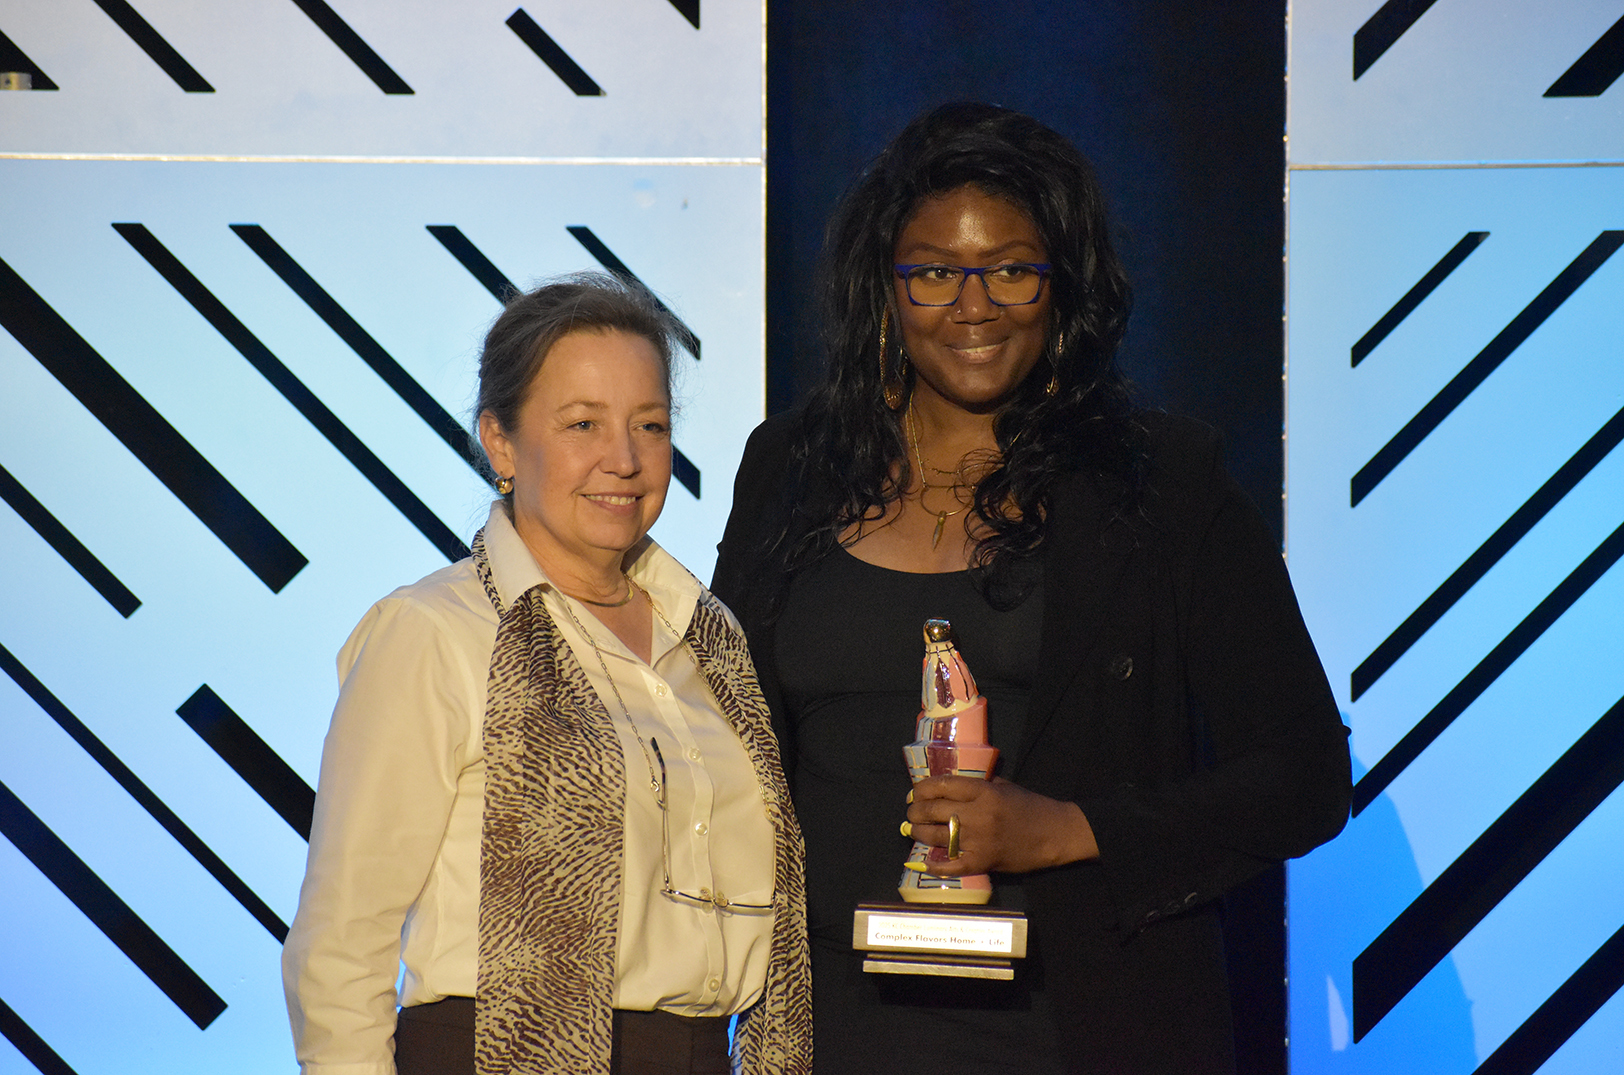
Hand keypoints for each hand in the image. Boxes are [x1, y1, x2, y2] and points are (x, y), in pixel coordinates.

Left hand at [905, 776, 1098, 875]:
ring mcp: (980, 840)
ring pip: (937, 836)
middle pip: (934, 810)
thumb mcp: (1004, 786)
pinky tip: (925, 862)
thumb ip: (978, 784)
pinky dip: (936, 865)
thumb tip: (949, 786)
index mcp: (984, 792)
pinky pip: (953, 866)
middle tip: (911, 812)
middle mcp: (979, 815)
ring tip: (914, 830)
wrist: (1056, 833)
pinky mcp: (984, 862)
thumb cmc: (1030, 806)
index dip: (923, 789)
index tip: (915, 792)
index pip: (943, 786)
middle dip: (916, 811)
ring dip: (920, 833)